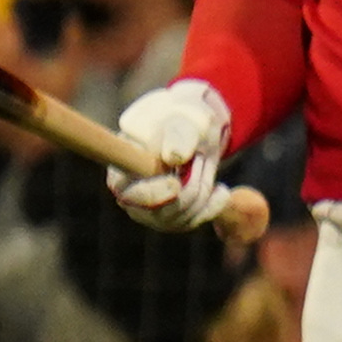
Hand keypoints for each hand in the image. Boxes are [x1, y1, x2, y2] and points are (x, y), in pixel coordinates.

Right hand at [115, 75, 238, 228]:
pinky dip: (214, 203)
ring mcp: (151, 212)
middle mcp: (131, 198)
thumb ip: (179, 136)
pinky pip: (198, 220)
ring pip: (184, 218)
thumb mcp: (182, 121)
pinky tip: (219, 189)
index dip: (154, 194)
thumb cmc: (181, 121)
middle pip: (163, 212)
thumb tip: (175, 157)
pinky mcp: (173, 219)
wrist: (195, 131)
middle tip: (199, 158)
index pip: (131, 195)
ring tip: (203, 163)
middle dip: (191, 187)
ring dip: (203, 189)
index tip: (176, 184)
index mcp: (122, 172)